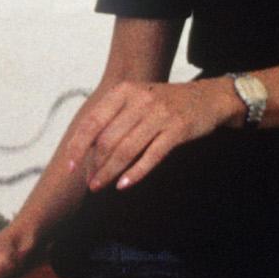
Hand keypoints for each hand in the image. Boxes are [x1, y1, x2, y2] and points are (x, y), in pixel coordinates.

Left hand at [65, 77, 232, 192]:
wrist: (208, 97)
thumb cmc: (166, 103)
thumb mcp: (137, 99)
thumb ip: (113, 118)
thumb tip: (86, 149)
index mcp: (124, 91)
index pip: (92, 121)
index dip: (78, 146)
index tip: (70, 166)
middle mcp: (140, 99)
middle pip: (108, 140)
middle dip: (95, 165)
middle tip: (90, 182)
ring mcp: (160, 114)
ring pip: (126, 150)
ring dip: (109, 172)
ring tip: (99, 186)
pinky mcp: (177, 129)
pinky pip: (151, 156)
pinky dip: (135, 173)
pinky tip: (124, 185)